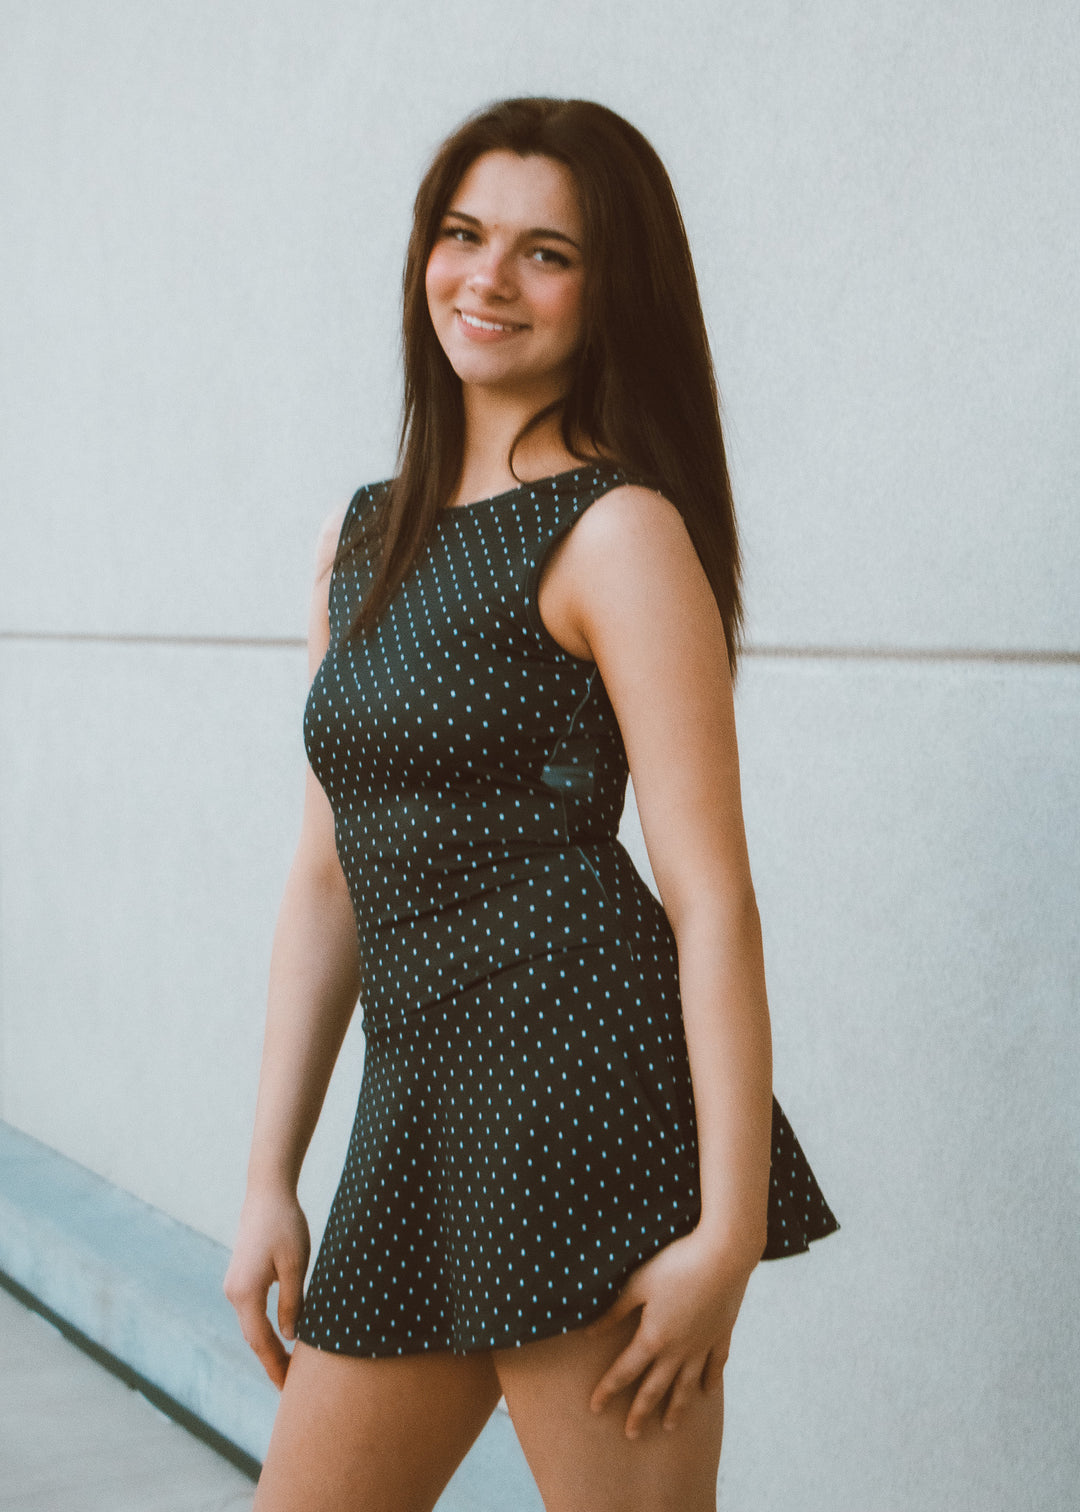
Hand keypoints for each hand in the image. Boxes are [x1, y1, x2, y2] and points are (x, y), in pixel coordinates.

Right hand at [223, 1185, 310, 1388]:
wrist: (266, 1194)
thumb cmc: (285, 1225)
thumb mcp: (296, 1265)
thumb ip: (292, 1302)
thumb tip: (290, 1336)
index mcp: (245, 1293)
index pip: (261, 1341)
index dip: (275, 1366)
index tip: (289, 1389)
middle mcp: (233, 1293)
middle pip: (253, 1338)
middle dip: (272, 1362)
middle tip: (292, 1389)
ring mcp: (233, 1286)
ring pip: (252, 1326)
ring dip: (268, 1347)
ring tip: (290, 1370)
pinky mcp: (239, 1278)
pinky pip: (251, 1313)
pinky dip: (264, 1330)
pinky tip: (280, 1339)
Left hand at [587, 1228, 756, 1438]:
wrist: (723, 1256)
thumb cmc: (675, 1263)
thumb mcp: (638, 1284)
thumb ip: (615, 1312)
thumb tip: (590, 1333)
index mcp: (653, 1338)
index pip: (624, 1371)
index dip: (607, 1390)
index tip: (594, 1407)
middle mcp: (678, 1350)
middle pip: (655, 1388)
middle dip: (640, 1412)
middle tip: (631, 1434)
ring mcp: (702, 1346)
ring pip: (687, 1386)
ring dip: (676, 1407)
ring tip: (668, 1426)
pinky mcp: (721, 1335)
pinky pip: (715, 1366)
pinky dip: (711, 1381)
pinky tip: (708, 1392)